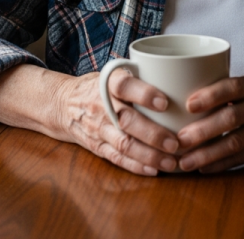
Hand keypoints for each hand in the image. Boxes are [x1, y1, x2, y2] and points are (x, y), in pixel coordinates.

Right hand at [54, 70, 181, 175]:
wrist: (63, 103)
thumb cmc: (99, 85)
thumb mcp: (113, 72)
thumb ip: (138, 75)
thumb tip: (179, 76)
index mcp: (107, 82)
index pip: (124, 85)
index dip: (143, 94)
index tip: (164, 103)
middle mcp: (101, 105)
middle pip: (127, 120)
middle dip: (153, 134)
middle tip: (176, 142)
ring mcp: (98, 128)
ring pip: (124, 144)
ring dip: (149, 155)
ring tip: (171, 161)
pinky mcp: (96, 146)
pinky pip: (116, 158)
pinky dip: (136, 166)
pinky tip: (154, 170)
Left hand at [174, 75, 243, 173]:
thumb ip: (229, 89)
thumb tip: (187, 92)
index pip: (233, 87)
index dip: (211, 95)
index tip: (189, 103)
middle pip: (232, 119)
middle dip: (204, 130)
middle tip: (179, 138)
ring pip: (235, 143)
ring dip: (208, 154)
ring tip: (185, 161)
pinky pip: (242, 159)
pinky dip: (221, 165)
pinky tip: (202, 169)